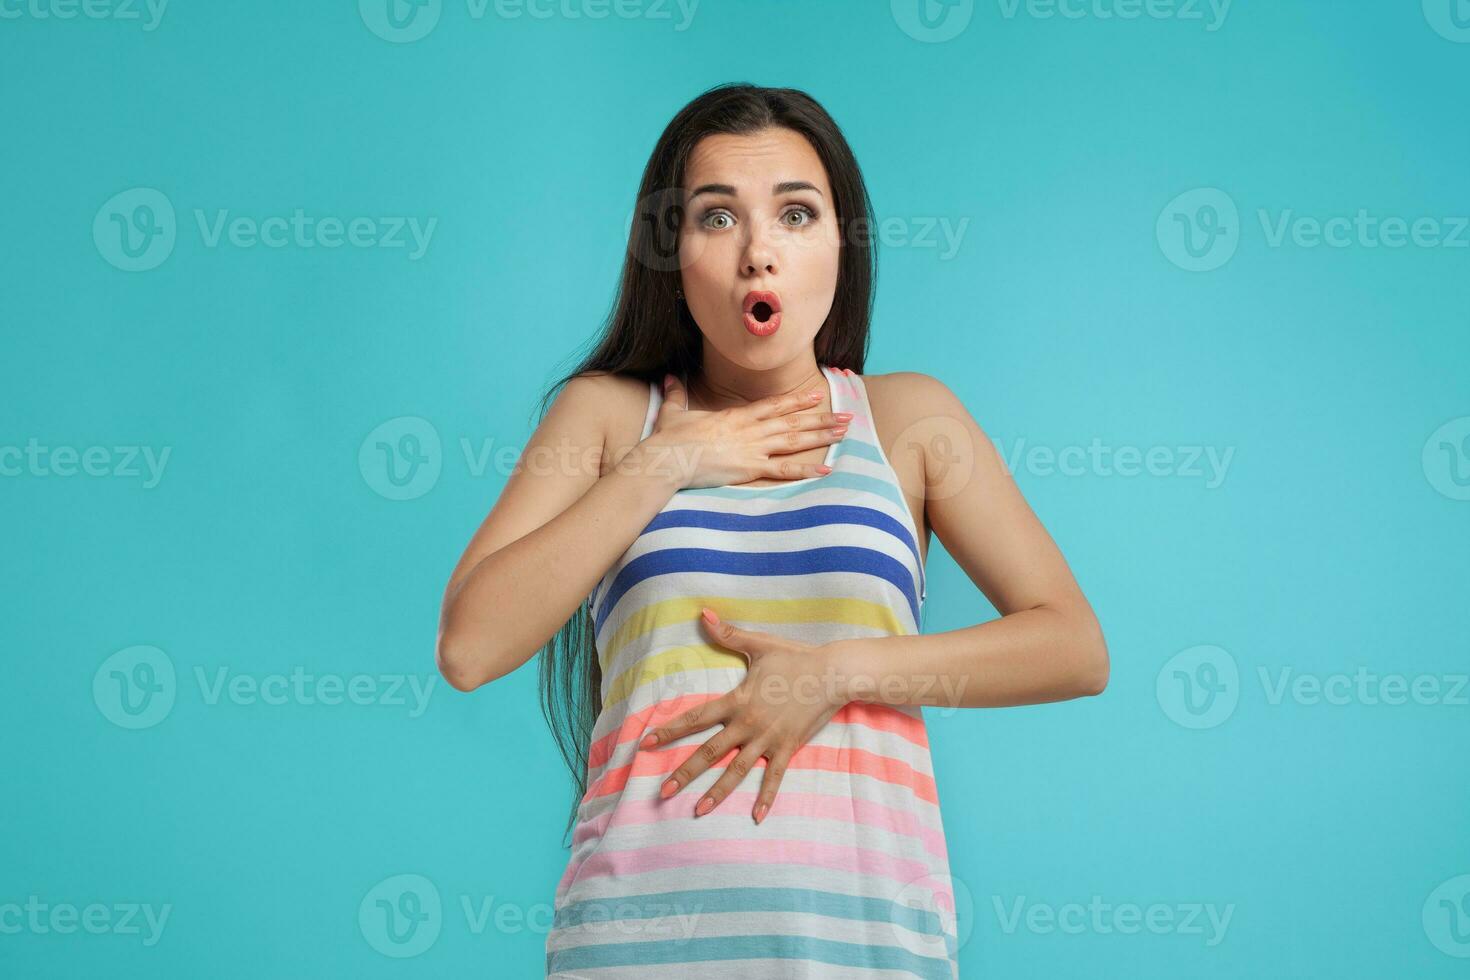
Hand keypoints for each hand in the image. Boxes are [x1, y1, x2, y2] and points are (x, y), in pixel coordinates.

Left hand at [640, 607, 851, 823]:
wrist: (833, 674)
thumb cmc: (796, 657)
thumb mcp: (759, 644)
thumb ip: (728, 633)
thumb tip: (703, 613)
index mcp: (737, 701)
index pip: (695, 717)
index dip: (670, 730)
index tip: (647, 744)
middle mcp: (747, 724)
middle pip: (710, 752)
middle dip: (685, 772)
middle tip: (663, 791)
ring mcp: (767, 739)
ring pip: (736, 770)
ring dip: (716, 792)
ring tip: (698, 810)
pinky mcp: (787, 748)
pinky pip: (774, 778)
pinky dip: (765, 797)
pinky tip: (756, 817)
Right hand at [644, 374, 851, 489]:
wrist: (668, 458)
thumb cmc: (670, 439)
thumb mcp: (674, 413)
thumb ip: (676, 395)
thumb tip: (669, 379)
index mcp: (736, 416)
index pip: (773, 405)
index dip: (797, 401)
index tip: (816, 396)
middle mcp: (750, 429)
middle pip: (792, 421)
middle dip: (820, 418)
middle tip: (845, 416)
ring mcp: (753, 448)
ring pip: (794, 440)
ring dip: (820, 436)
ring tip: (842, 433)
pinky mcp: (750, 469)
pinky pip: (784, 470)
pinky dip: (805, 469)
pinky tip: (825, 469)